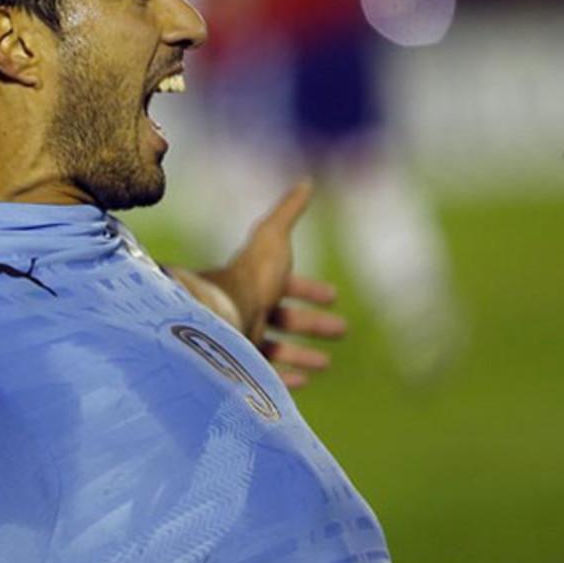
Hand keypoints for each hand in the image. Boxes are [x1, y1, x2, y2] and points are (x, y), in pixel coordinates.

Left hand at [204, 181, 346, 388]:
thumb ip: (288, 212)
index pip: (286, 285)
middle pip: (284, 318)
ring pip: (275, 349)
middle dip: (315, 324)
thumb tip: (306, 182)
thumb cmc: (250, 275)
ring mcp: (241, 340)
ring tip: (327, 362)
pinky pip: (264, 377)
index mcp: (254, 281)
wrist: (220, 314)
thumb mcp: (273, 236)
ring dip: (303, 354)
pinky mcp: (240, 368)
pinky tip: (306, 380)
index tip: (335, 295)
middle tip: (343, 330)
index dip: (310, 290)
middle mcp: (245, 310)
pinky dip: (286, 378)